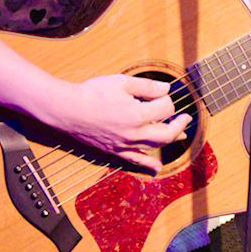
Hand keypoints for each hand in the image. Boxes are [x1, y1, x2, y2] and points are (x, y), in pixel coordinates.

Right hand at [45, 74, 190, 172]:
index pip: (165, 109)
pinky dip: (148, 166)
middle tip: (185, 117)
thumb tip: (167, 89)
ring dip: (170, 141)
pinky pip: (135, 162)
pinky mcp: (113, 152)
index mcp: (137, 115)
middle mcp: (134, 134)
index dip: (166, 99)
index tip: (160, 93)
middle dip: (179, 124)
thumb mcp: (121, 82)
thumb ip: (147, 86)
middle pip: (167, 133)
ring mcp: (124, 146)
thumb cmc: (91, 94)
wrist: (65, 111)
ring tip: (180, 134)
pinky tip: (157, 169)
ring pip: (155, 148)